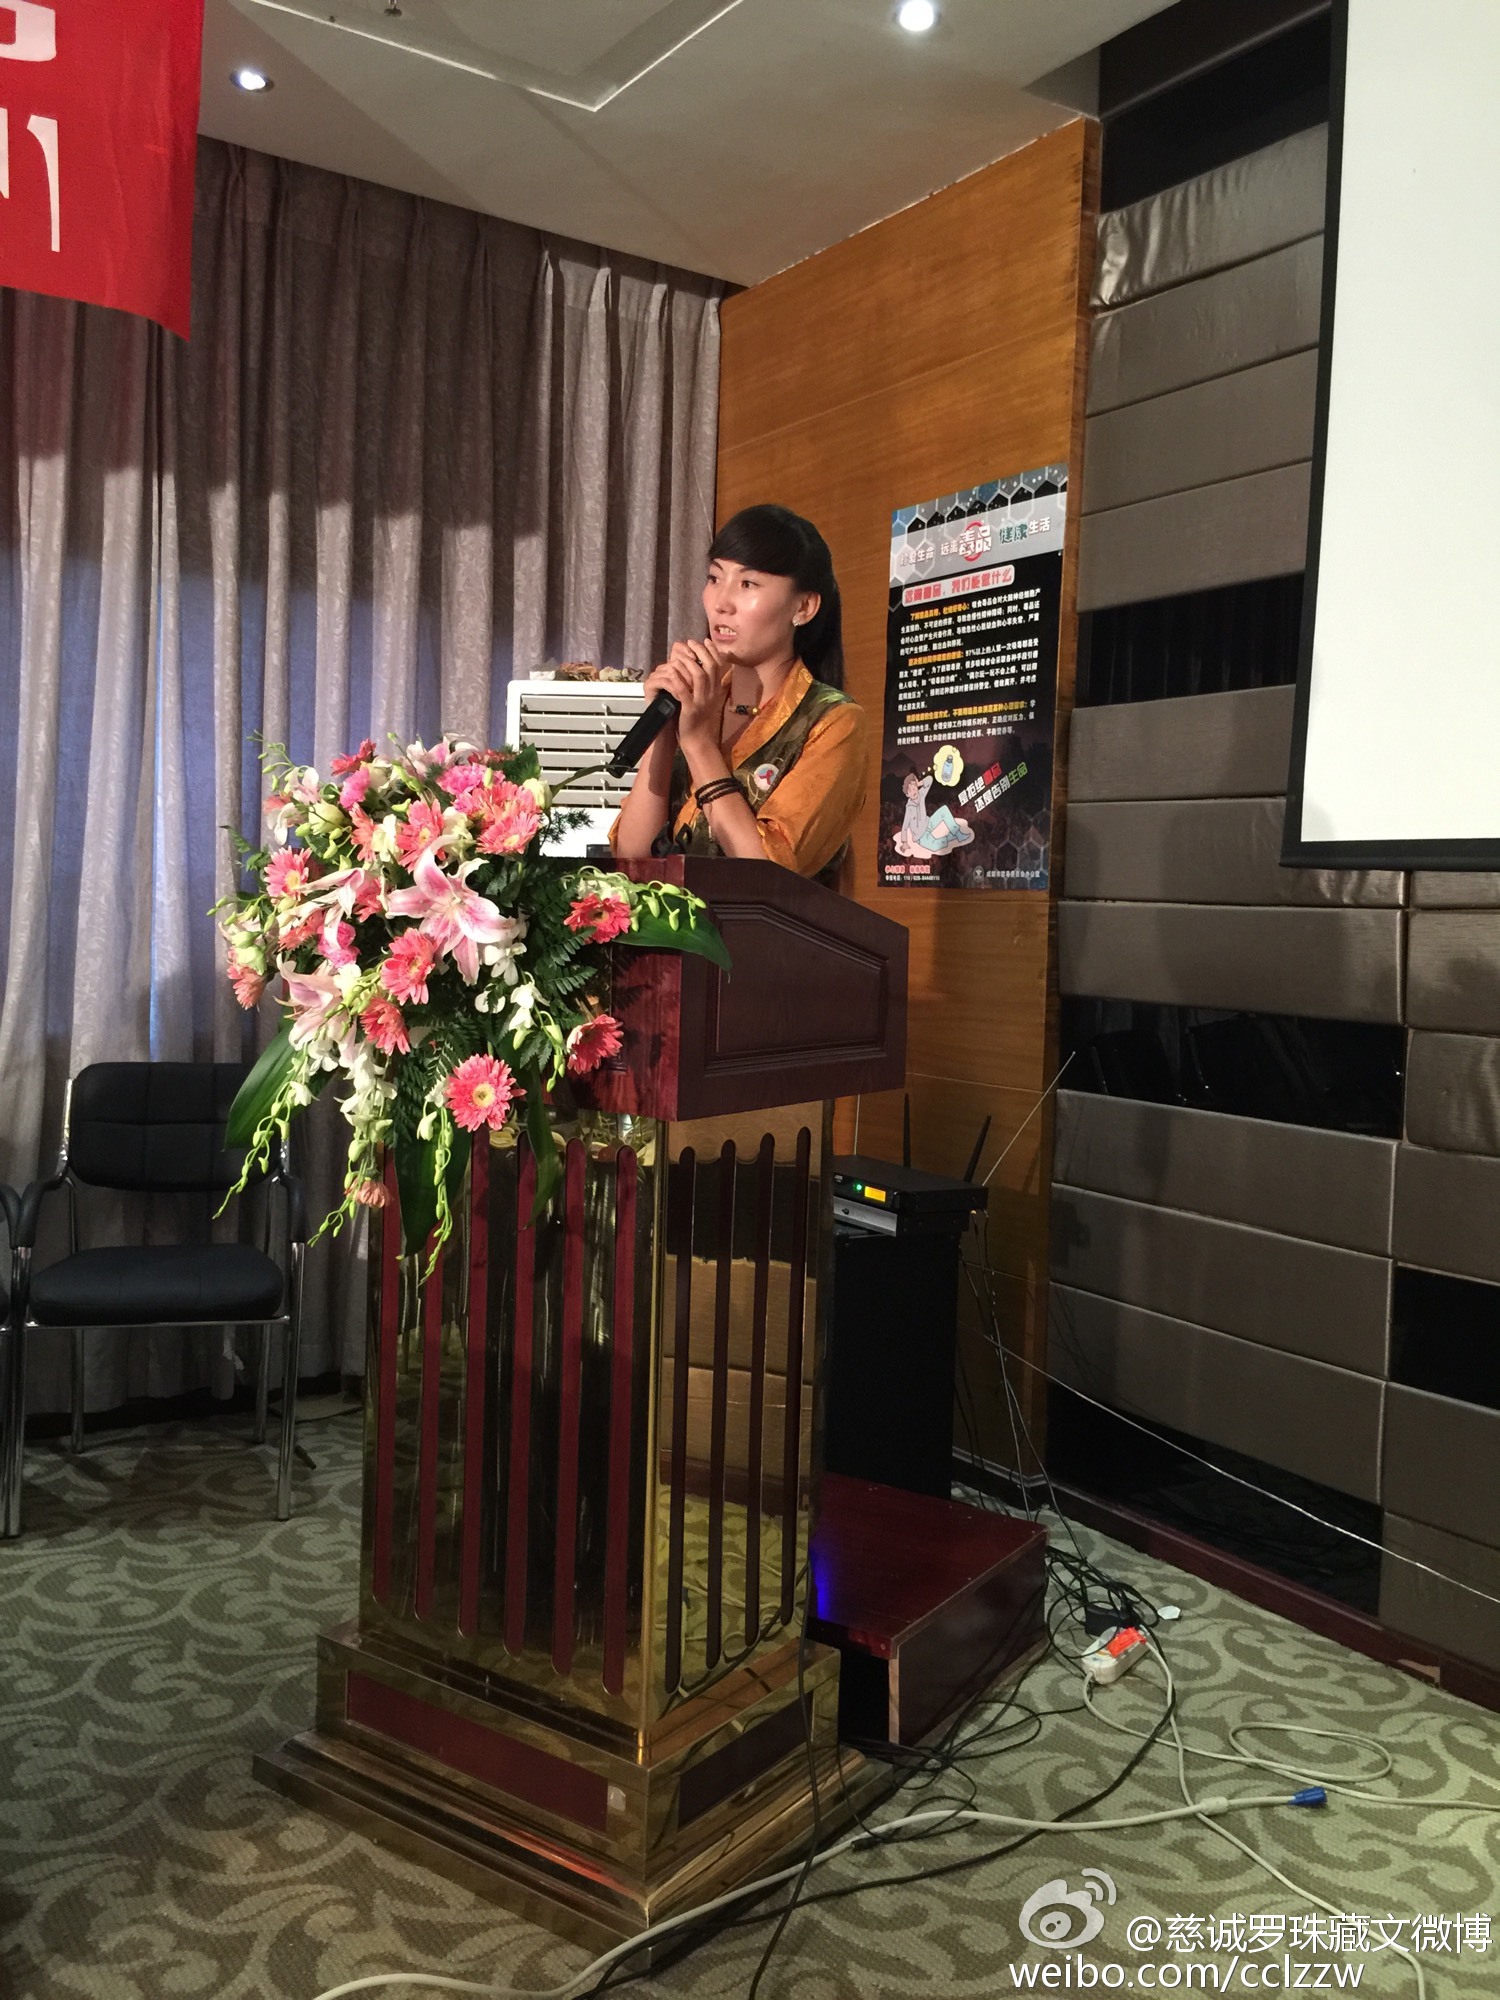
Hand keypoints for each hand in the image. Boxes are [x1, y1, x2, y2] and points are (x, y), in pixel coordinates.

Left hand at [660, 639, 728, 753]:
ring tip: (680, 655)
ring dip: (689, 663)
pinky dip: (677, 679)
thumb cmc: (698, 720)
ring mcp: (702, 701)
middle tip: (690, 643)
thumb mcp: (705, 699)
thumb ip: (704, 684)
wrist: (698, 741)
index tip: (704, 640)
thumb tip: (699, 667)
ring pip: (698, 675)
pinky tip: (671, 672)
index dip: (712, 651)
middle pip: (710, 666)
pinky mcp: (690, 709)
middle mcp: (712, 693)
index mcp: (716, 690)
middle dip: (700, 651)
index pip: (718, 665)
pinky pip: (683, 690)